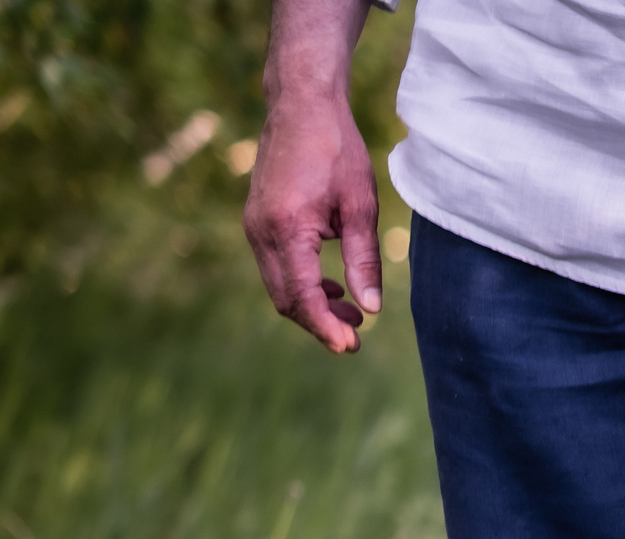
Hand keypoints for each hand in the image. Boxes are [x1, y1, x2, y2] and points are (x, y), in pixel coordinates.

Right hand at [245, 0, 381, 352]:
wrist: (301, 106)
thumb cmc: (337, 151)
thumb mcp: (361, 206)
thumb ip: (364, 260)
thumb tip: (371, 308)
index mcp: (288, 228)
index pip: (303, 296)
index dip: (326, 327)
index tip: (352, 346)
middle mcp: (261, 230)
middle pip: (286, 299)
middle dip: (320, 323)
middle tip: (357, 334)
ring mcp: (253, 225)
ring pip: (279, 286)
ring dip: (312, 305)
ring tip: (353, 312)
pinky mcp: (257, 221)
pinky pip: (276, 267)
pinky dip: (302, 284)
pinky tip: (332, 287)